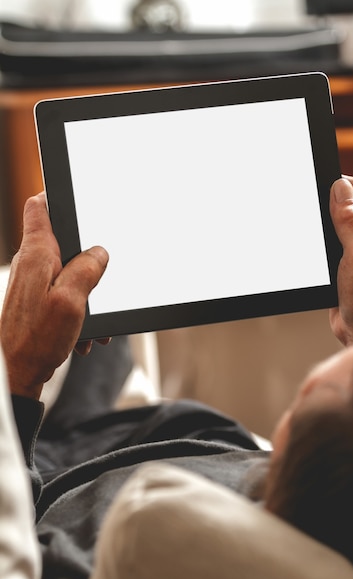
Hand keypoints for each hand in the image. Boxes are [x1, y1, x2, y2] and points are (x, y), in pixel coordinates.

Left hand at [0, 193, 108, 398]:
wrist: (16, 372)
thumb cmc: (36, 339)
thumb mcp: (71, 301)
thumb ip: (87, 269)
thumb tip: (99, 253)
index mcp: (37, 254)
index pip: (39, 207)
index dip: (57, 197)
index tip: (78, 201)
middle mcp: (31, 264)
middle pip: (62, 241)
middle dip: (87, 258)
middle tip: (100, 278)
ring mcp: (32, 283)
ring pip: (66, 271)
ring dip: (85, 292)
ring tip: (90, 319)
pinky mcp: (35, 301)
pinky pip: (63, 294)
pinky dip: (77, 308)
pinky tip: (82, 332)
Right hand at [329, 177, 352, 345]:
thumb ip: (351, 219)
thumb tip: (339, 189)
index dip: (342, 186)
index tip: (320, 187)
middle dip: (332, 206)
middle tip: (314, 212)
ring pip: (342, 225)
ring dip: (327, 227)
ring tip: (318, 236)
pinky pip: (337, 244)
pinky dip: (325, 244)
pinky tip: (319, 252)